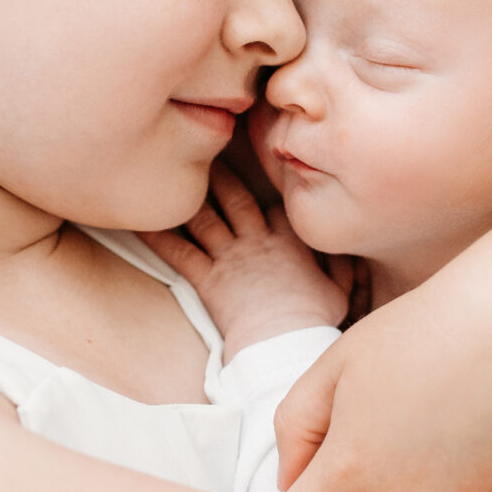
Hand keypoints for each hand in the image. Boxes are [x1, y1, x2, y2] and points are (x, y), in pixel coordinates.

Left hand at [144, 162, 358, 360]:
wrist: (283, 340)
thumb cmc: (313, 320)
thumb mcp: (339, 291)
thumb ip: (343, 268)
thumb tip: (351, 254)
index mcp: (289, 242)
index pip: (278, 206)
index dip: (270, 190)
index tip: (263, 175)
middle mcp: (256, 241)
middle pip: (236, 198)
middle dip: (222, 174)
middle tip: (207, 151)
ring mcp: (229, 257)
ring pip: (205, 217)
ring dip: (190, 195)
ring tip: (174, 173)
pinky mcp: (207, 278)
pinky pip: (178, 253)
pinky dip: (158, 237)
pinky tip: (141, 222)